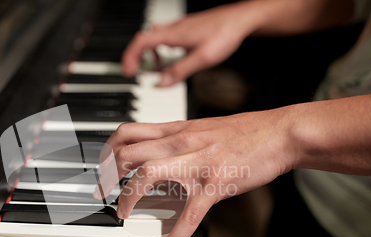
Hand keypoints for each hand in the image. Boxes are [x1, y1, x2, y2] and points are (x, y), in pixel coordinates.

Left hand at [99, 109, 293, 236]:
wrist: (279, 133)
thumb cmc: (243, 131)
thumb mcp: (202, 128)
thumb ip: (176, 138)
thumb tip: (155, 149)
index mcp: (176, 129)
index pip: (128, 132)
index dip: (107, 150)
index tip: (102, 166)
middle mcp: (180, 142)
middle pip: (127, 151)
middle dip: (106, 174)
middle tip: (101, 192)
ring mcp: (196, 163)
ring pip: (147, 174)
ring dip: (128, 196)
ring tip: (122, 213)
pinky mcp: (214, 184)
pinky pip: (189, 215)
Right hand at [122, 1, 263, 85]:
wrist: (242, 19)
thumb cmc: (225, 33)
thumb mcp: (203, 58)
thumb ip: (180, 71)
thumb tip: (162, 83)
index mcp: (173, 35)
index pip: (140, 42)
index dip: (130, 57)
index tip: (128, 72)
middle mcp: (174, 28)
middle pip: (144, 38)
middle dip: (136, 56)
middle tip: (135, 70)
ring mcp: (180, 27)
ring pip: (155, 36)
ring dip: (149, 52)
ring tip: (154, 66)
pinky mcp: (188, 28)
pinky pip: (167, 36)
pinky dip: (162, 48)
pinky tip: (172, 55)